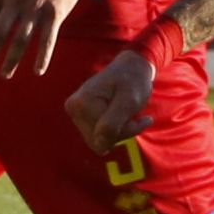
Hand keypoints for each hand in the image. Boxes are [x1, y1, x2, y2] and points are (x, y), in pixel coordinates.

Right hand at [65, 41, 157, 156]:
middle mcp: (73, 108)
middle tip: (136, 116)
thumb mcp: (128, 102)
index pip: (102, 138)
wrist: (131, 67)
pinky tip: (124, 116)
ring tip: (130, 113)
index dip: (125, 131)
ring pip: (100, 140)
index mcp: (80, 104)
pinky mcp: (82, 116)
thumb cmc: (132, 81)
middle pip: (98, 141)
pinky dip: (116, 129)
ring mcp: (76, 112)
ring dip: (120, 131)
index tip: (139, 116)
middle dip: (122, 132)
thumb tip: (99, 147)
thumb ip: (112, 124)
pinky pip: (99, 135)